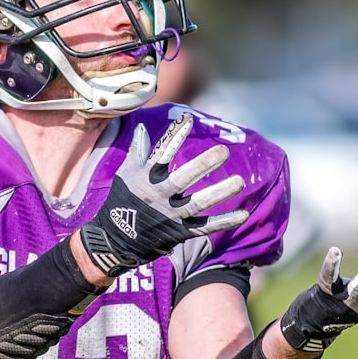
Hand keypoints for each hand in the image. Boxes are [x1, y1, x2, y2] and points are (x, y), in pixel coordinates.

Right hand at [81, 113, 247, 275]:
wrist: (114, 240)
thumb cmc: (121, 201)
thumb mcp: (125, 174)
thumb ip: (137, 151)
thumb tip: (141, 127)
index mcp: (146, 178)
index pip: (162, 152)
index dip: (174, 135)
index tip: (188, 118)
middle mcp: (159, 195)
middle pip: (184, 178)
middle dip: (203, 164)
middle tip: (224, 151)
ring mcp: (170, 215)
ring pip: (198, 203)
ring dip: (219, 193)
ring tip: (239, 181)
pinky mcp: (179, 231)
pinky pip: (205, 227)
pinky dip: (224, 222)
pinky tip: (243, 214)